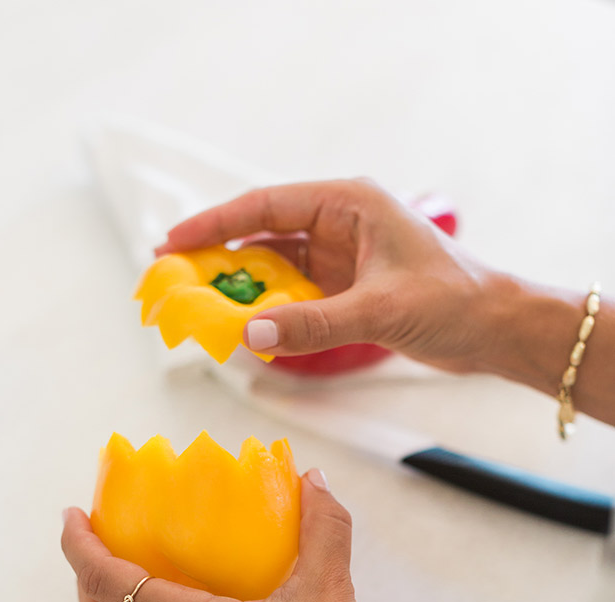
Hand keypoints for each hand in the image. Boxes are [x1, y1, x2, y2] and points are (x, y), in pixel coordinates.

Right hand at [156, 179, 495, 373]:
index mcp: (348, 203)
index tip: (173, 242)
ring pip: (276, 269)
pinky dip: (271, 312)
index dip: (214, 223)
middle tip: (177, 281)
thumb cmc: (453, 300)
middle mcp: (340, 224)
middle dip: (219, 258)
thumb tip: (250, 334)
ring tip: (204, 309)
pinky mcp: (347, 290)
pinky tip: (249, 328)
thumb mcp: (379, 310)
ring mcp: (341, 258)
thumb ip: (312, 324)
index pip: (266, 206)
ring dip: (244, 290)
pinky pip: (295, 297)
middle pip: (263, 235)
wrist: (493, 328)